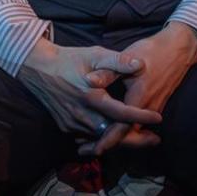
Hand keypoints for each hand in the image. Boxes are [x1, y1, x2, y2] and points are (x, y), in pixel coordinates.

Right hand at [16, 38, 163, 137]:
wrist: (37, 67)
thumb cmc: (69, 58)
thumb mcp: (95, 54)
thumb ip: (118, 61)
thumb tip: (140, 64)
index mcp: (93, 97)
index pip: (123, 113)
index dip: (142, 116)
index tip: (159, 118)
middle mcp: (82, 115)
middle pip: (114, 135)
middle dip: (136, 139)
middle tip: (155, 139)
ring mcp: (72, 123)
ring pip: (101, 138)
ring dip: (121, 140)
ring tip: (142, 139)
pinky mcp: (65, 126)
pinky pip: (88, 136)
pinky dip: (103, 138)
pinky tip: (116, 136)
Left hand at [85, 22, 196, 155]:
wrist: (179, 49)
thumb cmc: (152, 51)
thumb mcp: (129, 57)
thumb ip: (109, 71)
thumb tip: (88, 80)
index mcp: (139, 98)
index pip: (123, 128)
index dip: (108, 140)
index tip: (95, 150)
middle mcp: (149, 109)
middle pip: (128, 135)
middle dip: (109, 144)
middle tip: (87, 150)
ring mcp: (155, 109)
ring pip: (135, 131)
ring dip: (117, 139)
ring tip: (94, 142)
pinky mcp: (157, 106)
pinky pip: (140, 124)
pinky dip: (126, 131)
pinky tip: (112, 128)